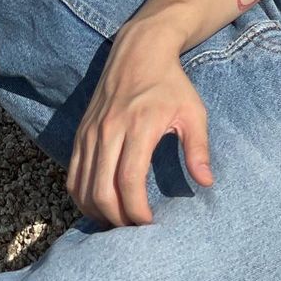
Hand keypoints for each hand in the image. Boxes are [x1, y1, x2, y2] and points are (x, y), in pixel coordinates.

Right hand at [66, 19, 214, 227]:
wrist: (140, 52)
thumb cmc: (172, 84)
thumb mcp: (194, 112)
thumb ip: (198, 148)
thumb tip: (207, 182)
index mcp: (139, 127)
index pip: (130, 180)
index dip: (137, 209)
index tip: (150, 223)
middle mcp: (109, 131)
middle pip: (102, 190)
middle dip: (116, 218)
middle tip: (133, 228)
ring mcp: (90, 133)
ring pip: (82, 186)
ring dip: (97, 211)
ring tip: (118, 221)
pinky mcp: (80, 133)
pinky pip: (73, 174)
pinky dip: (82, 196)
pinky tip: (99, 205)